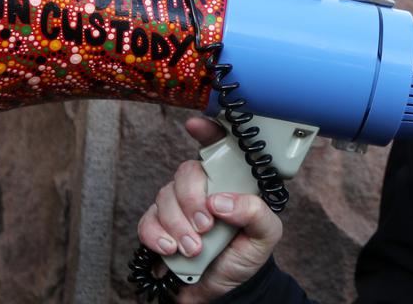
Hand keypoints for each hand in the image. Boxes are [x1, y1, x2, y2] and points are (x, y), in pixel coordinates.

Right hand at [137, 116, 283, 303]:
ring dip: (178, 224)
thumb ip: (255, 212)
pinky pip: (147, 222)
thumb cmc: (245, 256)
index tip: (195, 125)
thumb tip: (222, 201)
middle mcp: (201, 190)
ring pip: (164, 197)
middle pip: (186, 173)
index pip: (218, 148)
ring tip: (194, 248)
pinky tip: (171, 249)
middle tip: (206, 225)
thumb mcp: (265, 235)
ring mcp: (177, 208)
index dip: (207, 131)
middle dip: (192, 199)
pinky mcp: (158, 229)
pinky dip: (157, 235)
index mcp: (229, 183)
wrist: (224, 293)